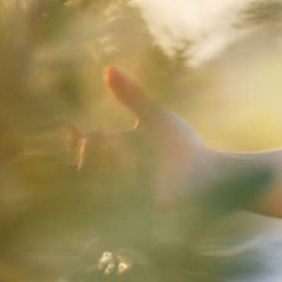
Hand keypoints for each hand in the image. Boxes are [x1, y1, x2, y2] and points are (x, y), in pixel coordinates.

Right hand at [67, 65, 212, 209]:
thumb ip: (132, 95)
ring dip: (107, 163)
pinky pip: (115, 201)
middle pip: (83, 166)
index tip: (73, 127)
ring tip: (123, 151)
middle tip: (106, 136)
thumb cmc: (182, 146)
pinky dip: (122, 182)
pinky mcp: (136, 212)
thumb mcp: (155, 117)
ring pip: (95, 184)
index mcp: (115, 154)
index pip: (82, 150)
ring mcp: (124, 197)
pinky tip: (135, 170)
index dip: (74, 141)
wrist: (209, 173)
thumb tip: (107, 68)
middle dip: (90, 149)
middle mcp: (114, 177)